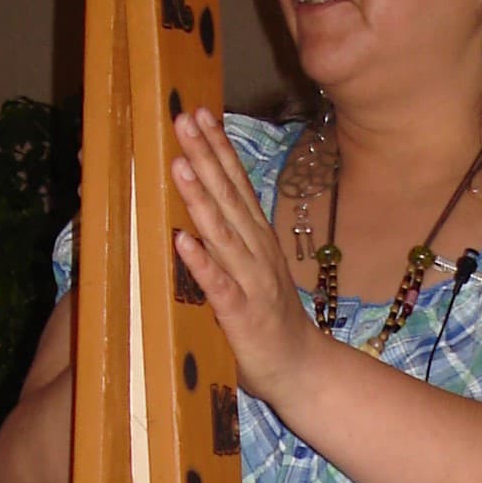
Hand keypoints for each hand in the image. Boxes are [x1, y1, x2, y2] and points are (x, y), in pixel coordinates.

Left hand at [168, 109, 321, 409]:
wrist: (302, 369)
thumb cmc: (269, 320)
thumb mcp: (250, 271)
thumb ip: (230, 243)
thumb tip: (201, 211)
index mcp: (256, 239)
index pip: (236, 185)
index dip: (218, 148)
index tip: (199, 113)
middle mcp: (255, 252)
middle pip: (228, 196)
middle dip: (205, 156)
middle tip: (183, 118)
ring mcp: (251, 282)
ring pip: (223, 233)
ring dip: (200, 197)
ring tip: (179, 163)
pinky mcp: (242, 315)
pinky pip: (219, 285)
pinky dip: (202, 263)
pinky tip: (183, 240)